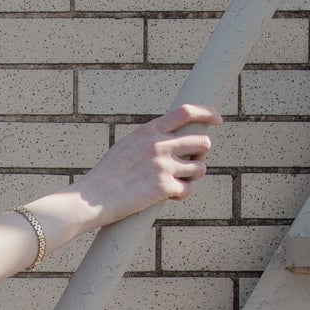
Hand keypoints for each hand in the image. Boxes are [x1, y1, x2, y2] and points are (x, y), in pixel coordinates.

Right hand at [77, 103, 220, 228]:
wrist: (92, 197)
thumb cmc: (109, 174)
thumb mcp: (129, 146)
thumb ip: (152, 139)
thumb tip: (177, 139)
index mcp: (150, 131)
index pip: (186, 112)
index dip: (207, 113)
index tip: (217, 120)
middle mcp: (159, 145)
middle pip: (202, 142)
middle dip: (201, 154)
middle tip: (190, 163)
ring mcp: (163, 166)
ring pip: (200, 168)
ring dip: (193, 176)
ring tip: (177, 181)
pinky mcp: (164, 188)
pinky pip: (188, 189)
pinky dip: (181, 194)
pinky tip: (167, 196)